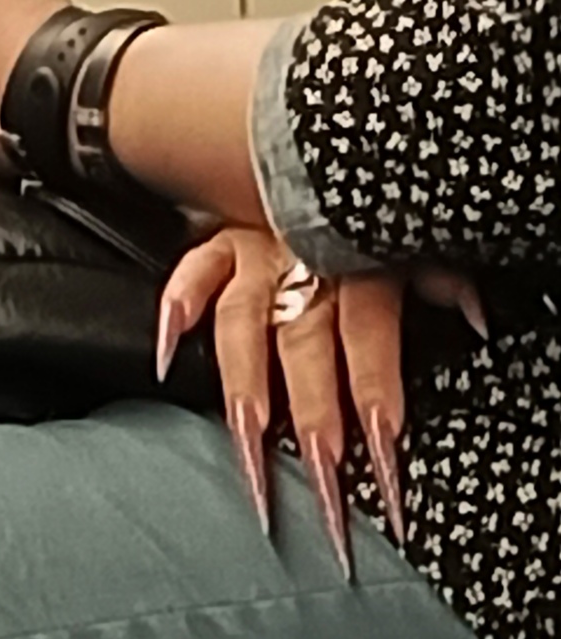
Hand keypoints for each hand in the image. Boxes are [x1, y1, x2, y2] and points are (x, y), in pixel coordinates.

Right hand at [158, 229, 486, 578]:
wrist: (294, 148)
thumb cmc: (357, 208)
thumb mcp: (409, 236)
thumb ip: (441, 278)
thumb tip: (478, 317)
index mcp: (357, 266)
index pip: (369, 345)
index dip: (376, 403)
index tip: (383, 466)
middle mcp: (303, 265)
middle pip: (308, 352)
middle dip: (315, 421)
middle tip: (323, 484)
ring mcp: (255, 258)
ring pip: (245, 328)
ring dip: (247, 388)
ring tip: (251, 444)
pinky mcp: (217, 246)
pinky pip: (189, 274)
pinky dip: (176, 309)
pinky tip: (166, 354)